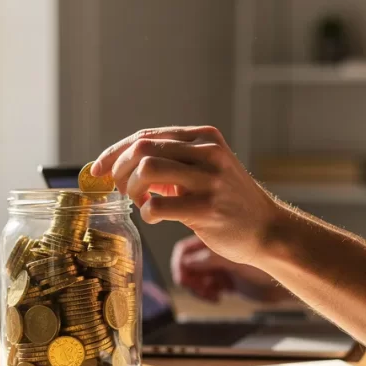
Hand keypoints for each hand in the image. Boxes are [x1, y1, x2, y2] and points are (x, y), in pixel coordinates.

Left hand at [91, 126, 282, 265]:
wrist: (268, 229)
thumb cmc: (229, 201)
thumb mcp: (207, 169)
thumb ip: (172, 162)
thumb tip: (121, 164)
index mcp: (204, 138)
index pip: (146, 136)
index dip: (114, 152)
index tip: (97, 170)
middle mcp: (208, 153)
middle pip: (142, 148)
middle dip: (119, 169)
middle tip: (120, 190)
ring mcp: (209, 180)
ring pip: (147, 169)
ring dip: (131, 188)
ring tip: (139, 201)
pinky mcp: (207, 209)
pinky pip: (158, 205)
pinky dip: (146, 212)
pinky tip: (154, 216)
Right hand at [171, 234, 289, 302]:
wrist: (292, 273)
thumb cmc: (271, 259)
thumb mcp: (235, 260)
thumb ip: (210, 259)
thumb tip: (187, 263)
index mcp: (216, 234)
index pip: (186, 248)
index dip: (182, 264)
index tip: (185, 278)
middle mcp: (217, 248)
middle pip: (187, 263)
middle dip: (189, 278)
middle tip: (197, 289)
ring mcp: (222, 265)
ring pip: (195, 277)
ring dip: (197, 288)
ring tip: (209, 294)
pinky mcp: (228, 281)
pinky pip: (206, 288)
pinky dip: (206, 294)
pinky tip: (217, 297)